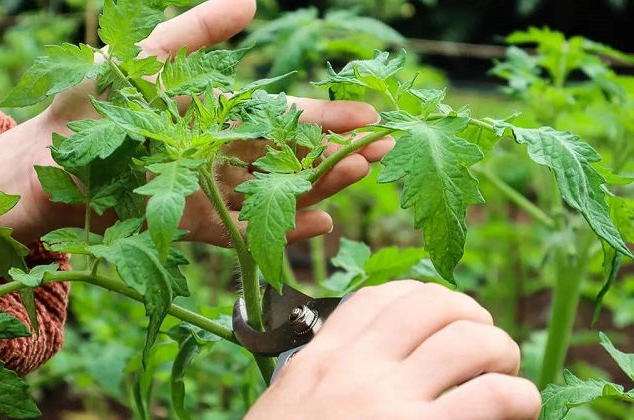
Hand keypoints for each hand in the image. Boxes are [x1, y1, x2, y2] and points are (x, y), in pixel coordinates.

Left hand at [0, 0, 392, 243]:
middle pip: (285, 155)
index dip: (325, 115)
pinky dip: (278, 229)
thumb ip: (191, 33)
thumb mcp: (136, 60)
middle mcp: (215, 154)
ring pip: (272, 192)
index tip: (370, 114)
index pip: (278, 114)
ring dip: (318, 186)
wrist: (31, 173)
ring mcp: (205, 193)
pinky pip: (240, 231)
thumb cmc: (80, 111)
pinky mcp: (186, 228)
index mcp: (210, 114)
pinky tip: (319, 223)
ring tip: (358, 177)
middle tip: (384, 151)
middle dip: (336, 151)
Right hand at [247, 281, 540, 419]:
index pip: (379, 299)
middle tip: (485, 350)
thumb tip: (360, 362)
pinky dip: (520, 398)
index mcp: (320, 360)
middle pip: (433, 304)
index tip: (443, 321)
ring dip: (502, 353)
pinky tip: (518, 413)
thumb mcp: (286, 405)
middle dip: (473, 318)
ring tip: (506, 382)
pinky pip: (497, 395)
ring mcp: (389, 402)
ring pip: (473, 340)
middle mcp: (355, 369)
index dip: (425, 299)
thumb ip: (318, 377)